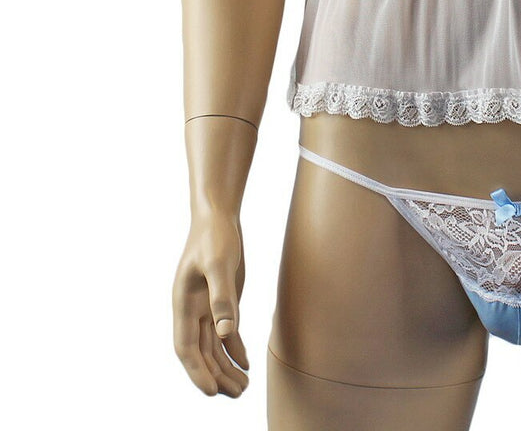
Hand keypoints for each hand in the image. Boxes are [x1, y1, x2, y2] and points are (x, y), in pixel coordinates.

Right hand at [172, 210, 249, 396]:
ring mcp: (207, 307)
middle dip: (216, 376)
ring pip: (214, 346)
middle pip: (202, 353)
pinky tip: (245, 364)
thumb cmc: (214, 237)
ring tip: (244, 387)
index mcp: (183, 304)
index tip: (211, 392)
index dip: (196, 371)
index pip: (186, 348)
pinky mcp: (222, 302)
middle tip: (238, 393)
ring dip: (226, 367)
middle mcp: (192, 311)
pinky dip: (234, 350)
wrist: (218, 217)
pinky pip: (226, 333)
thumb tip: (225, 334)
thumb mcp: (219, 263)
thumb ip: (222, 298)